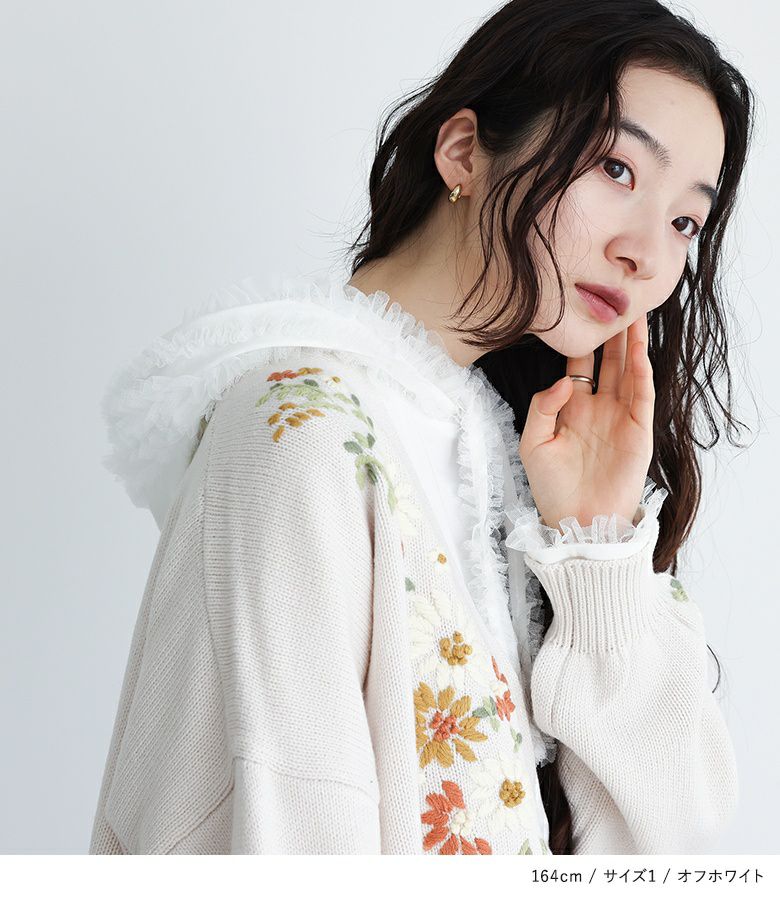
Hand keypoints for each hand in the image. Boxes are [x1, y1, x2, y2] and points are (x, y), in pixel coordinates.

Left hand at [518, 314, 654, 531]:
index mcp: (571, 409)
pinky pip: (642, 397)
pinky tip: (639, 353)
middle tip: (616, 299)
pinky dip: (642, 374)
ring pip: (628, 373)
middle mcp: (598, 408)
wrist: (577, 521)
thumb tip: (562, 381)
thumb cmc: (552, 488)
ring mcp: (620, 418)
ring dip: (632, 345)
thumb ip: (541, 408)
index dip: (582, 342)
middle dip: (612, 333)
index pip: (578, 366)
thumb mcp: (533, 444)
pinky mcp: (638, 432)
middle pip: (608, 362)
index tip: (581, 312)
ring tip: (634, 315)